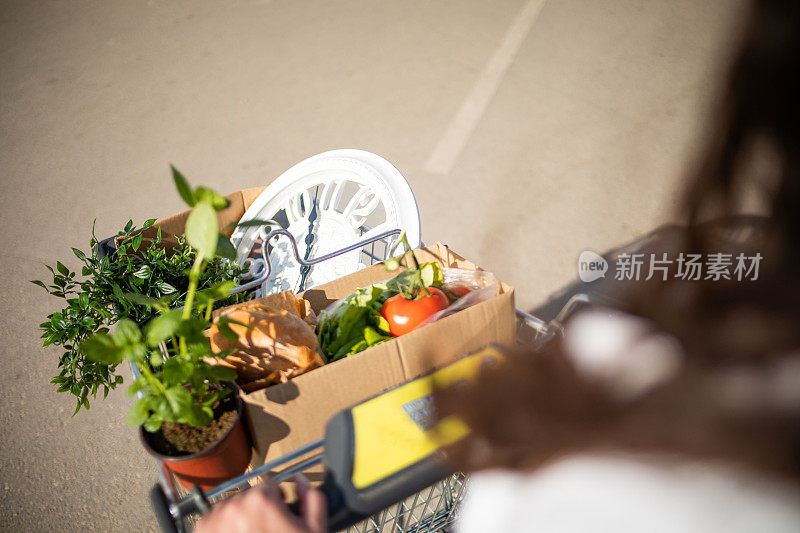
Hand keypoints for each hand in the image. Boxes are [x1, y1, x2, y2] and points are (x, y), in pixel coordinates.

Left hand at [195, 474, 325, 532]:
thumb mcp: (313, 530)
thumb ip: (311, 499)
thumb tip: (300, 480)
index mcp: (261, 500)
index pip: (269, 486)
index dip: (277, 502)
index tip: (277, 518)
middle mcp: (235, 506)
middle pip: (249, 497)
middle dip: (257, 510)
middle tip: (264, 531)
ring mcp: (215, 521)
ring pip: (230, 508)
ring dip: (238, 518)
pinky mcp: (203, 532)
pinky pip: (212, 520)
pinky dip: (221, 528)